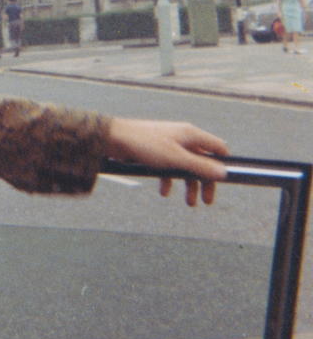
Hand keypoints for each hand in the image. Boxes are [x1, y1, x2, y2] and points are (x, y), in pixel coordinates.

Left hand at [105, 117, 228, 206]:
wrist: (113, 139)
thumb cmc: (145, 144)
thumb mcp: (176, 158)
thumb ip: (200, 166)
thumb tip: (224, 173)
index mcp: (191, 134)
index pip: (217, 147)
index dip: (224, 164)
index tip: (225, 182)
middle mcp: (182, 138)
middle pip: (202, 161)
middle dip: (204, 182)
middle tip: (206, 201)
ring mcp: (169, 145)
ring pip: (185, 167)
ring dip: (188, 185)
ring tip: (189, 203)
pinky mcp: (156, 152)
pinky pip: (169, 168)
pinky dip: (169, 180)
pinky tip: (164, 191)